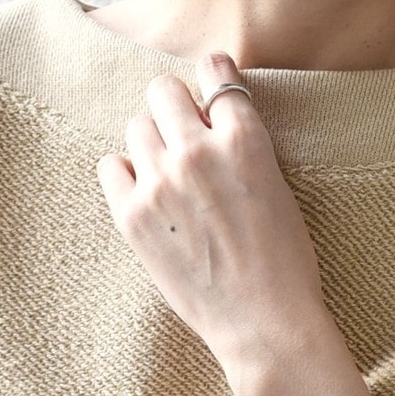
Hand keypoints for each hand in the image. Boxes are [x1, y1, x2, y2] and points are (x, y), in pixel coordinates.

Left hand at [95, 51, 330, 375]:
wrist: (264, 323)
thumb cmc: (283, 262)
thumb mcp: (277, 186)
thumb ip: (242, 144)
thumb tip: (209, 114)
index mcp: (244, 139)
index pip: (213, 71)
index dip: (211, 80)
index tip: (209, 96)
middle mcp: (197, 151)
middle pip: (163, 92)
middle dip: (175, 110)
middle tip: (186, 141)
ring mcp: (160, 183)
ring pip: (136, 126)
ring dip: (152, 143)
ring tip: (170, 176)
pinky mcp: (132, 216)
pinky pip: (111, 166)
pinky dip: (126, 173)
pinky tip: (147, 194)